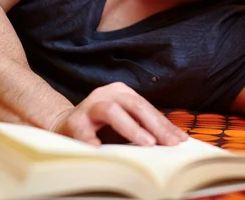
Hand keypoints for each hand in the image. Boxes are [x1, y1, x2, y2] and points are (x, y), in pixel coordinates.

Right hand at [50, 82, 188, 145]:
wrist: (64, 126)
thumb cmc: (101, 128)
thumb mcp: (125, 124)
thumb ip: (146, 129)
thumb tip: (175, 140)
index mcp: (121, 93)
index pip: (147, 107)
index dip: (164, 124)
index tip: (180, 140)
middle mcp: (106, 95)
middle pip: (135, 105)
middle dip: (154, 125)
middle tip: (168, 143)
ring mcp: (89, 106)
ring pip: (112, 110)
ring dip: (131, 128)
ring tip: (147, 143)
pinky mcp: (74, 121)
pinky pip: (85, 130)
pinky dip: (93, 140)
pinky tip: (101, 150)